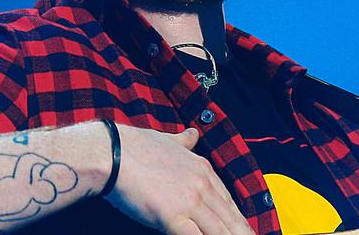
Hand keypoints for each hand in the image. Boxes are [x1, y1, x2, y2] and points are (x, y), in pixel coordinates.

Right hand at [104, 125, 253, 234]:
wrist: (114, 152)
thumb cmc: (136, 147)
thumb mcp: (168, 139)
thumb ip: (183, 141)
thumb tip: (193, 134)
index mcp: (202, 168)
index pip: (227, 199)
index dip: (237, 217)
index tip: (244, 228)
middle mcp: (201, 185)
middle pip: (229, 217)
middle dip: (242, 232)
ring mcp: (190, 201)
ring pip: (219, 230)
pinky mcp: (173, 217)